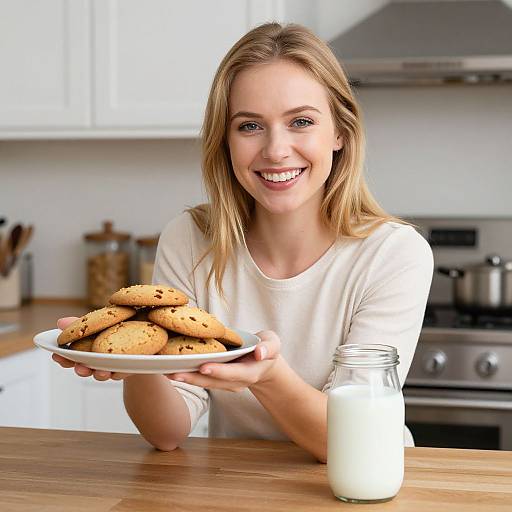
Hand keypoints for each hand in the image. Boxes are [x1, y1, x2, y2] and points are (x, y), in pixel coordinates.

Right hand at [52, 317, 131, 380]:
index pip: (70, 358)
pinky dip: (119, 372)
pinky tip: (119, 370)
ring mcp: (110, 367)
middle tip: (80, 368)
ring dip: (100, 374)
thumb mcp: (95, 323)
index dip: (63, 358)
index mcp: (85, 351)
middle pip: (84, 369)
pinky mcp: (126, 368)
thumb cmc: (110, 328)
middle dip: (81, 370)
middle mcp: (95, 362)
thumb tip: (60, 322)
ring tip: (102, 371)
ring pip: (102, 374)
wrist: (136, 334)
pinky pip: (121, 373)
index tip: (57, 356)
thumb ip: (78, 325)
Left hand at [166, 330, 280, 391]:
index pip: (232, 373)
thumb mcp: (274, 344)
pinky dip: (187, 374)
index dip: (219, 371)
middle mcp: (235, 382)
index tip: (204, 367)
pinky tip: (171, 369)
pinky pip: (201, 379)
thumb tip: (259, 352)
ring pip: (204, 382)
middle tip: (174, 373)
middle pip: (213, 381)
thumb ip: (269, 347)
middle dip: (193, 378)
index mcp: (249, 372)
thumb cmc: (267, 350)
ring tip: (167, 372)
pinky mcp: (216, 380)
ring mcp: (224, 383)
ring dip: (186, 378)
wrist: (264, 365)